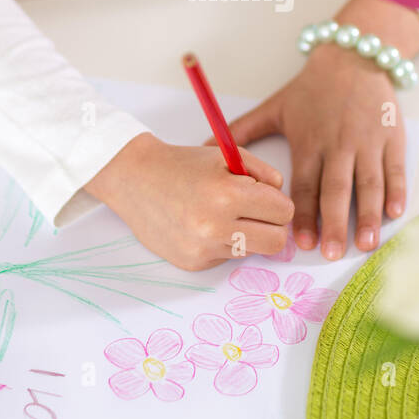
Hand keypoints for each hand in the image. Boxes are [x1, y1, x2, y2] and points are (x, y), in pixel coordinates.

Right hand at [84, 132, 293, 271]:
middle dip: (272, 225)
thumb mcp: (227, 155)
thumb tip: (284, 197)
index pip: (284, 212)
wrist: (134, 179)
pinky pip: (227, 257)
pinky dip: (223, 243)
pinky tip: (202, 225)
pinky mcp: (193, 263)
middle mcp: (215, 226)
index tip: (266, 197)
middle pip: (276, 242)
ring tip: (221, 214)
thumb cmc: (183, 164)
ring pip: (251, 250)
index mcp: (228, 194)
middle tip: (256, 212)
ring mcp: (203, 249)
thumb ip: (263, 173)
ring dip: (246, 234)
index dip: (278, 203)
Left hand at [205, 43, 404, 260]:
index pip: (306, 184)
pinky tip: (394, 214)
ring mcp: (368, 142)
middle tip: (331, 253)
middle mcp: (340, 145)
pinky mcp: (392, 138)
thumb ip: (242, 131)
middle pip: (337, 189)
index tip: (300, 242)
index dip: (304, 214)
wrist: (353, 58)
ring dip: (368, 215)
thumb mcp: (274, 107)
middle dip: (334, 223)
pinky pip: (395, 169)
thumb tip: (204, 146)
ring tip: (365, 244)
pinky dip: (396, 192)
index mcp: (310, 141)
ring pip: (369, 184)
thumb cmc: (311, 89)